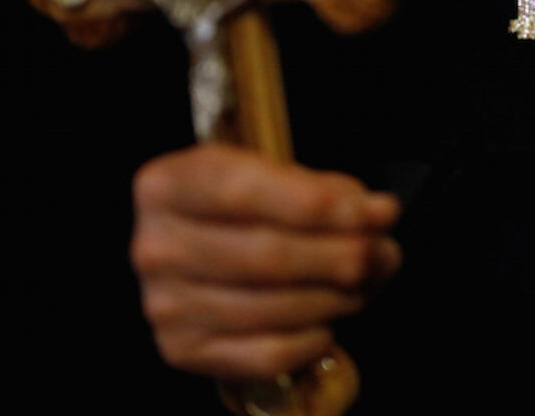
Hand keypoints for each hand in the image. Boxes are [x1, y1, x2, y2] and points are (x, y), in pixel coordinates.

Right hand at [131, 144, 401, 379]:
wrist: (204, 249)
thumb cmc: (250, 210)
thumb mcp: (281, 181)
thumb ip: (330, 195)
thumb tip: (380, 214)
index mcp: (167, 185)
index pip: (244, 192)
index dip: (315, 204)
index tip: (371, 212)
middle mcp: (155, 245)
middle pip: (263, 255)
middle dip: (337, 256)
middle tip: (379, 253)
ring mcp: (163, 304)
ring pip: (269, 307)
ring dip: (333, 298)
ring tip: (361, 283)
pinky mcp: (183, 350)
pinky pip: (264, 354)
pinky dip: (310, 340)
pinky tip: (327, 322)